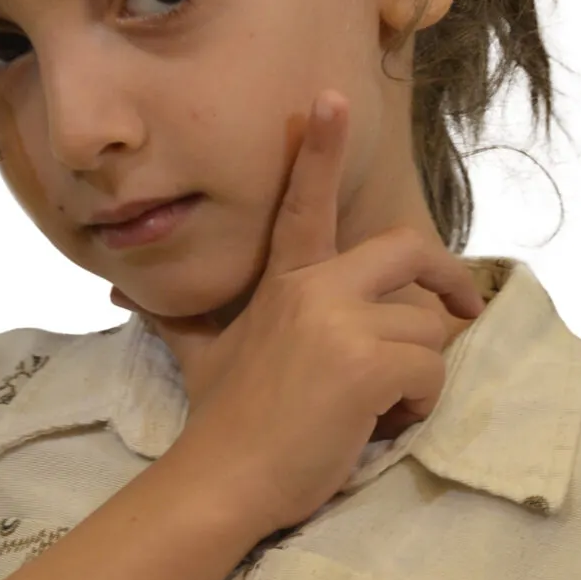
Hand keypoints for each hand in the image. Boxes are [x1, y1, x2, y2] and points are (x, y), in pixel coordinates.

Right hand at [112, 89, 485, 537]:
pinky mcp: (367, 365)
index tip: (334, 99)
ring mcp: (341, 324)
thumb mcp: (199, 353)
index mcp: (284, 282)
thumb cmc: (221, 424)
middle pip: (408, 254)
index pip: (304, 204)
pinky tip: (383, 425)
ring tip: (382, 408)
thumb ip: (179, 316)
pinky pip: (432, 369)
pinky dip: (420, 405)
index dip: (320, 150)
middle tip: (463, 311)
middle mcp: (314, 290)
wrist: (220, 480)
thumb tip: (117, 296)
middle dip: (447, 282)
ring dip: (421, 374)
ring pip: (429, 329)